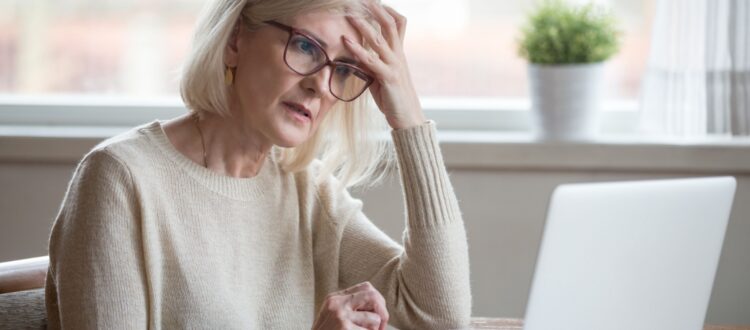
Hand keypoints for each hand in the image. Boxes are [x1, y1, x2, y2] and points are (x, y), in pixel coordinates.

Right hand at [311, 281, 389, 329]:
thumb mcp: (333, 316)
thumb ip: (351, 308)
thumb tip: (379, 307)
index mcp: (335, 298)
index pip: (366, 288)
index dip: (378, 301)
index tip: (377, 315)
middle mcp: (337, 303)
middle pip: (373, 296)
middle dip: (383, 312)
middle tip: (380, 327)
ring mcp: (340, 316)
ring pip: (375, 319)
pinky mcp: (344, 329)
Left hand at [344, 2, 424, 129]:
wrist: (408, 118)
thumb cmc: (393, 98)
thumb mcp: (380, 76)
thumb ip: (371, 63)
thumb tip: (356, 55)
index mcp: (399, 53)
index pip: (398, 24)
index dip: (387, 10)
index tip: (373, 1)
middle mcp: (398, 56)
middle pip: (390, 24)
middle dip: (375, 9)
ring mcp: (395, 65)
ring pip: (379, 39)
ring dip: (363, 25)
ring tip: (349, 15)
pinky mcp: (389, 78)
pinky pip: (371, 60)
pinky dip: (357, 49)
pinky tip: (346, 41)